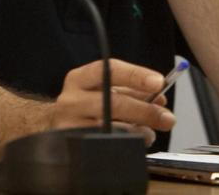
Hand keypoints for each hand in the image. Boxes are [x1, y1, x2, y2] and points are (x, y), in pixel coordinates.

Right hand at [49, 59, 175, 145]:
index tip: (159, 82)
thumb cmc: (86, 103)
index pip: (109, 70)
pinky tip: (134, 143)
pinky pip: (106, 146)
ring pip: (112, 129)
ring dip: (139, 132)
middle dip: (145, 111)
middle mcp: (71, 100)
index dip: (136, 75)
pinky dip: (126, 144)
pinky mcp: (72, 147)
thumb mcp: (104, 89)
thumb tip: (160, 100)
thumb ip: (132, 90)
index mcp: (80, 78)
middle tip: (168, 118)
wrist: (51, 124)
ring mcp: (68, 126)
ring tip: (150, 133)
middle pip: (113, 103)